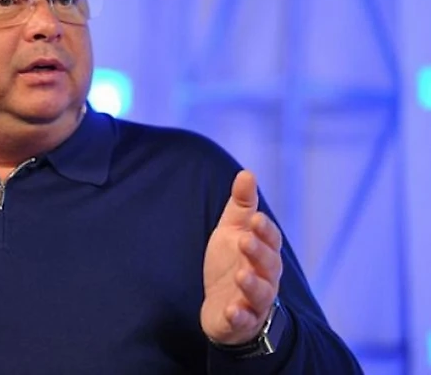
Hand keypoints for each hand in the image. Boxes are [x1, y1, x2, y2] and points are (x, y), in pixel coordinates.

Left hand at [200, 171, 282, 344]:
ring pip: (261, 293)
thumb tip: (246, 173)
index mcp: (264, 252)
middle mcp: (265, 277)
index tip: (255, 219)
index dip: (265, 231)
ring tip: (241, 275)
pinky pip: (244, 320)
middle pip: (268, 265)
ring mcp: (254, 301)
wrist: (222, 305)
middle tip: (244, 240)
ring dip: (252, 284)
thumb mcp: (233, 230)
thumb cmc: (232, 263)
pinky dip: (240, 316)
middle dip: (258, 252)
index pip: (271, 240)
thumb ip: (242, 205)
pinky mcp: (241, 321)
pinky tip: (232, 310)